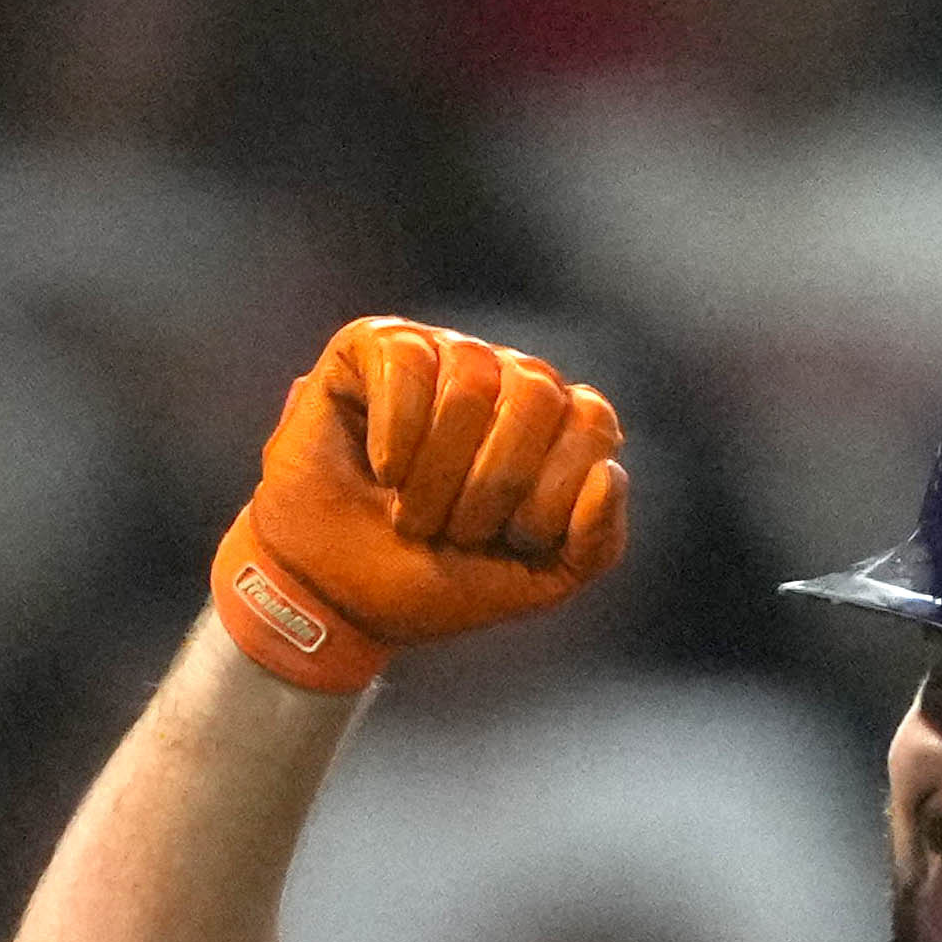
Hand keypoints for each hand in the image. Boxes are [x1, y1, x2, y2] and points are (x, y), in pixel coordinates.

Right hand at [210, 316, 630, 694]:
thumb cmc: (430, 580)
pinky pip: (409, 363)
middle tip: (451, 529)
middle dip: (491, 486)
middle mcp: (506, 376)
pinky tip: (379, 468)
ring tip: (409, 511)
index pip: (591, 421)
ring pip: (471, 381)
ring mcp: (444, 354)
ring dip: (435, 473)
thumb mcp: (534, 582)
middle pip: (536, 394)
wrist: (334, 597)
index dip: (552, 494)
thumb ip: (595, 544)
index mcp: (554, 425)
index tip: (509, 540)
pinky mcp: (376, 344)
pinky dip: (395, 433)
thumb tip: (607, 474)